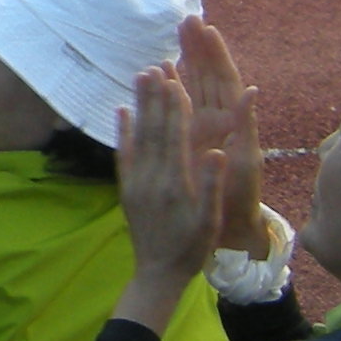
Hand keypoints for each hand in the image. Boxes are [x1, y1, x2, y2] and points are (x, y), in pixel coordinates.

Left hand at [111, 62, 227, 312]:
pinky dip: (122, 131)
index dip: (175, 108)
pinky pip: (123, 154)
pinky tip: (121, 111)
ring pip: (137, 137)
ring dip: (139, 106)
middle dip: (155, 98)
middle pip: (154, 130)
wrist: (158, 273)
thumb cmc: (192, 247)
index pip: (174, 137)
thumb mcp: (210, 220)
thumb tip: (220, 152)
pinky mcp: (127, 188)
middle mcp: (152, 178)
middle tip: (155, 67)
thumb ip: (212, 185)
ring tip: (139, 78)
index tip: (175, 81)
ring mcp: (136, 182)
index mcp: (175, 184)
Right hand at [176, 15, 266, 254]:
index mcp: (233, 122)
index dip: (214, 54)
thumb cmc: (242, 196)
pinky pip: (176, 110)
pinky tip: (155, 76)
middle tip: (186, 20)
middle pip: (206, 77)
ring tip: (170, 39)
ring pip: (190, 90)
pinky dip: (168, 91)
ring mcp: (201, 130)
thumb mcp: (247, 160)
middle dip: (197, 49)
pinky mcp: (186, 142)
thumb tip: (251, 90)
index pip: (223, 79)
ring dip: (181, 64)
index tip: (204, 28)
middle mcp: (217, 122)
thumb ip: (246, 124)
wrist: (230, 226)